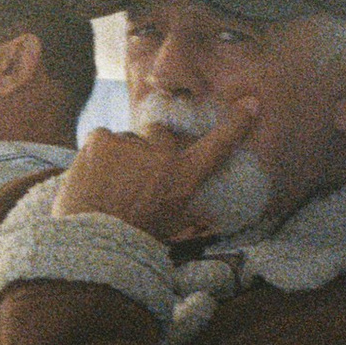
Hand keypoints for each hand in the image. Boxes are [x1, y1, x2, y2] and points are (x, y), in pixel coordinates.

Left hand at [52, 104, 257, 243]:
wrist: (94, 240)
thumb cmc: (136, 236)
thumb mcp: (176, 223)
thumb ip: (194, 207)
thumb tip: (215, 210)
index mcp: (185, 177)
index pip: (218, 145)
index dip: (236, 124)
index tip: (250, 104)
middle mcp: (162, 156)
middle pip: (162, 134)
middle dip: (154, 147)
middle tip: (139, 173)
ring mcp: (130, 145)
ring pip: (129, 139)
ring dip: (123, 154)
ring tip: (111, 184)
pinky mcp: (102, 140)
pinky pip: (104, 138)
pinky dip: (99, 154)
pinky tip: (95, 176)